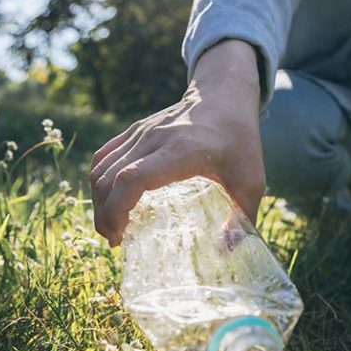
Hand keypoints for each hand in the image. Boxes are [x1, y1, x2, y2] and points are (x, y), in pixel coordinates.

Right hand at [89, 40, 265, 245]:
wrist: (225, 96)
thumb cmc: (240, 142)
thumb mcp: (252, 182)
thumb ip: (242, 220)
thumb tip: (224, 254)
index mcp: (182, 151)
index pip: (133, 178)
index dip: (117, 209)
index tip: (120, 236)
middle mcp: (155, 138)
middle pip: (109, 177)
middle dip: (104, 214)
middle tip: (115, 241)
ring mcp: (141, 132)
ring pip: (101, 167)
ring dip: (99, 201)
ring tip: (111, 227)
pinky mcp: (135, 130)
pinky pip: (103, 156)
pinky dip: (99, 181)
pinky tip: (108, 202)